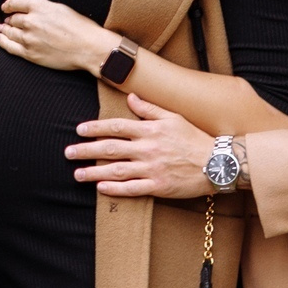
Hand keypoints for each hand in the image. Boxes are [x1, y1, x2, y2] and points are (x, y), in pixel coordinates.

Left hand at [0, 0, 116, 73]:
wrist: (88, 47)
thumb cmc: (79, 27)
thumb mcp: (59, 8)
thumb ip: (41, 8)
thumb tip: (27, 11)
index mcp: (39, 6)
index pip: (15, 2)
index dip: (8, 5)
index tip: (6, 7)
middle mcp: (31, 21)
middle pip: (12, 19)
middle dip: (10, 20)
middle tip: (8, 21)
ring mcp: (29, 38)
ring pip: (9, 32)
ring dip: (4, 30)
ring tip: (2, 29)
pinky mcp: (30, 53)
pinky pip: (10, 47)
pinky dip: (3, 42)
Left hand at [66, 94, 216, 198]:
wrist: (218, 163)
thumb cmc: (195, 138)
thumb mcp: (173, 117)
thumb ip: (150, 108)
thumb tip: (131, 98)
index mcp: (149, 130)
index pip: (115, 127)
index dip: (95, 128)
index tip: (79, 130)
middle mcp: (147, 149)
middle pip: (110, 149)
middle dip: (86, 151)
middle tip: (68, 153)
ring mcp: (152, 169)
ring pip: (117, 170)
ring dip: (94, 172)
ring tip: (77, 174)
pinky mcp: (159, 186)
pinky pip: (133, 188)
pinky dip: (115, 189)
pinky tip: (100, 188)